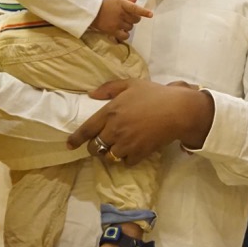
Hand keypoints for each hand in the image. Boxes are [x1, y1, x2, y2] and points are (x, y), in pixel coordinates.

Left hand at [67, 78, 214, 164]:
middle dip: (94, 148)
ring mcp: (126, 143)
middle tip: (100, 144)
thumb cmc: (155, 94)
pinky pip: (125, 162)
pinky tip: (132, 152)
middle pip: (94, 147)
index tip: (70, 145)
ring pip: (109, 156)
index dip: (75, 139)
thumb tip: (91, 95)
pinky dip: (126, 159)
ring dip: (110, 154)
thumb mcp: (131, 84)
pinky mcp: (139, 153)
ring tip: (117, 148)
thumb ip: (109, 88)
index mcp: (110, 112)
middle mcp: (115, 130)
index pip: (86, 130)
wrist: (177, 111)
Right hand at [91, 0, 151, 41]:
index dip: (143, 12)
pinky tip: (122, 31)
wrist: (91, 11)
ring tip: (122, 23)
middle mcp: (121, 14)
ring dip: (129, 26)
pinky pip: (125, 36)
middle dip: (134, 18)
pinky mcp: (113, 31)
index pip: (135, 8)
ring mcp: (117, 23)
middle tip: (128, 17)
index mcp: (122, 4)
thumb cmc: (104, 3)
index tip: (151, 15)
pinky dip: (125, 34)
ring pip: (131, 27)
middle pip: (135, 19)